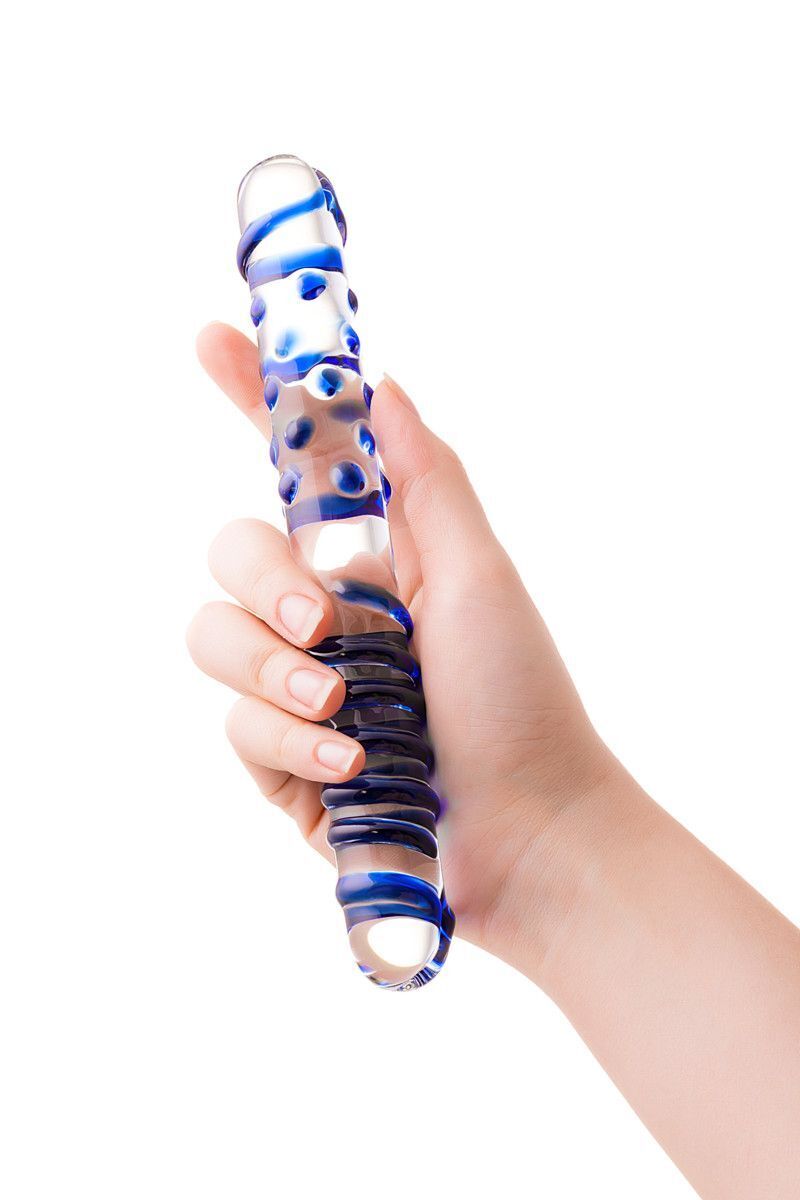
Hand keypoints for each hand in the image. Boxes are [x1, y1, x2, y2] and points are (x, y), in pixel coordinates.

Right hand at [188, 322, 615, 968]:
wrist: (528, 833)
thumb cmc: (522, 700)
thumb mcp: (481, 576)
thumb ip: (428, 479)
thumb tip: (382, 382)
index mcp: (375, 556)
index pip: (293, 469)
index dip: (250, 401)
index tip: (209, 341)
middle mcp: (328, 611)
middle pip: (231, 552)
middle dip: (267, 583)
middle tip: (326, 627)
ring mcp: (299, 684)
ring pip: (215, 639)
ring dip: (276, 672)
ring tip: (345, 709)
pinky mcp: (280, 756)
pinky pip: (237, 725)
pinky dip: (292, 742)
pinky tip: (351, 765)